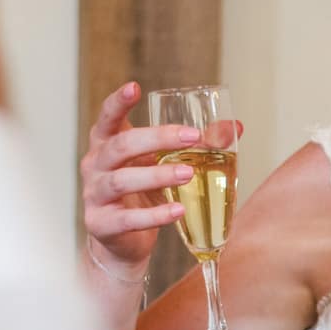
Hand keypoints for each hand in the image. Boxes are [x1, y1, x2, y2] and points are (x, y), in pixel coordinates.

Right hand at [79, 82, 243, 279]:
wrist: (122, 242)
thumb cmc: (142, 195)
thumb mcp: (162, 165)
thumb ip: (193, 146)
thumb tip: (235, 127)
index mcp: (107, 144)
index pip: (108, 118)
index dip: (118, 102)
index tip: (134, 87)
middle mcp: (96, 165)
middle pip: (121, 145)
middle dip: (157, 138)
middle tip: (192, 136)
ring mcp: (95, 195)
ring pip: (122, 180)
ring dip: (158, 175)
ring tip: (188, 173)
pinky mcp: (102, 224)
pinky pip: (128, 219)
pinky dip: (155, 215)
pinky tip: (179, 210)